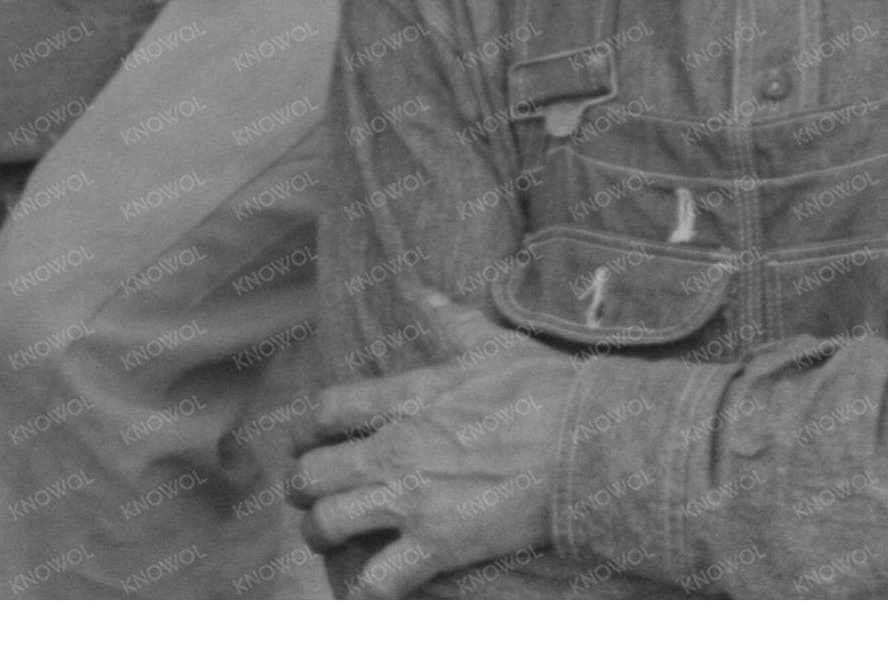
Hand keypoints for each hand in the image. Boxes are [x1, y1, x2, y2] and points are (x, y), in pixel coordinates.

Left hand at [288, 287, 577, 596]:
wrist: (588, 444)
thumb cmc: (548, 390)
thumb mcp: (496, 344)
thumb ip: (452, 320)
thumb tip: (424, 290)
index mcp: (409, 398)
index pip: (328, 410)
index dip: (302, 429)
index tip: (299, 441)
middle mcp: (397, 449)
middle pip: (314, 472)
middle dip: (301, 487)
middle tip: (307, 495)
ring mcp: (413, 500)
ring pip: (330, 524)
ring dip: (319, 536)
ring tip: (326, 539)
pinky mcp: (438, 545)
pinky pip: (380, 582)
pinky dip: (364, 595)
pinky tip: (362, 596)